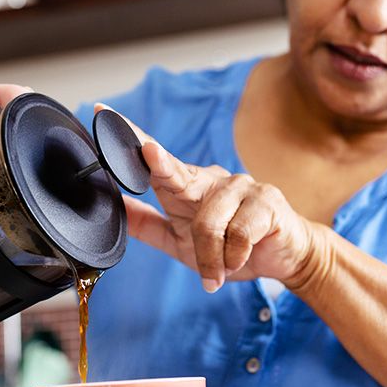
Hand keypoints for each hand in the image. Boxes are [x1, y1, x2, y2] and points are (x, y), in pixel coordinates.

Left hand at [103, 106, 322, 292]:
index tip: (102, 113)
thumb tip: (114, 207)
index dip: (130, 138)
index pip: (153, 160)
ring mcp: (241, 186)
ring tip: (217, 272)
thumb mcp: (181, 241)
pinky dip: (233, 258)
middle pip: (178, 171)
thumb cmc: (232, 246)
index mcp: (187, 185)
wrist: (284, 257)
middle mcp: (212, 179)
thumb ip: (147, 224)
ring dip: (210, 259)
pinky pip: (237, 236)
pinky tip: (240, 260)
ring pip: (209, 226)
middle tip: (150, 152)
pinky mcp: (265, 202)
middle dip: (160, 162)